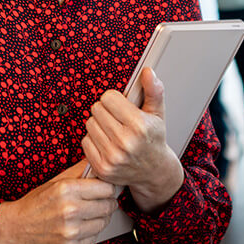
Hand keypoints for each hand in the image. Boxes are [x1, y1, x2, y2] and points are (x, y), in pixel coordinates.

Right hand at [0, 161, 118, 243]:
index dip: (107, 189)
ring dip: (98, 219)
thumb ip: (79, 171)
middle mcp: (70, 210)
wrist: (14, 229)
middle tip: (96, 204)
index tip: (103, 191)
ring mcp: (71, 232)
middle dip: (105, 203)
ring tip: (84, 216)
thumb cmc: (36, 204)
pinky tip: (77, 229)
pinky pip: (94, 239)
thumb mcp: (55, 182)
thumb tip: (100, 164)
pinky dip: (89, 234)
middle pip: (108, 206)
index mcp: (66, 190)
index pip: (107, 188)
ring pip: (104, 222)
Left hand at [82, 67, 183, 211]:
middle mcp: (125, 142)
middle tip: (117, 119)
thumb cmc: (154, 139)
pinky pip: (85, 141)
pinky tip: (107, 143)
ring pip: (90, 124)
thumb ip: (153, 90)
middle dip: (106, 111)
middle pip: (97, 109)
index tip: (122, 107)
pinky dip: (94, 140)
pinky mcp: (102, 168)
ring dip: (99, 124)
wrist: (154, 171)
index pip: (108, 98)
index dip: (115, 99)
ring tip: (113, 131)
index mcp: (139, 126)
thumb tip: (147, 72)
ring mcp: (113, 157)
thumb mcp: (158, 113)